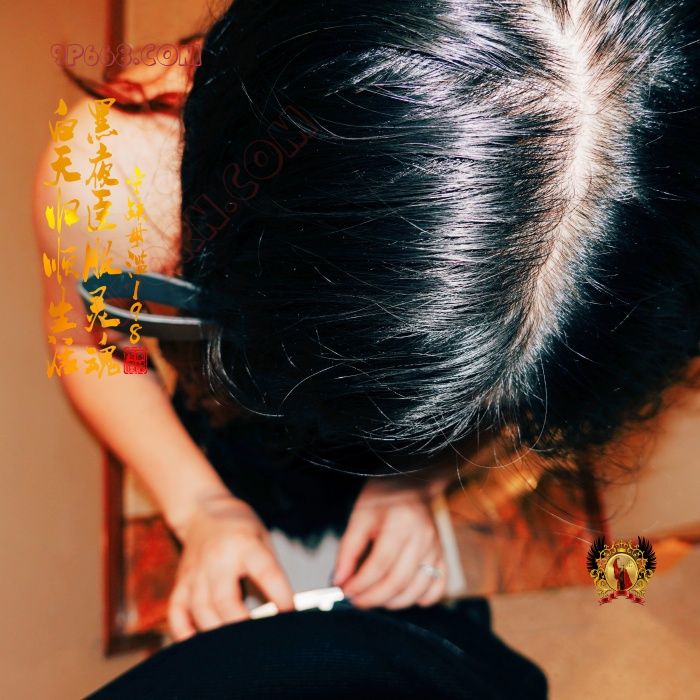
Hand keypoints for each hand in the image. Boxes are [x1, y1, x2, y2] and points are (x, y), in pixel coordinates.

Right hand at [167, 495, 293, 641]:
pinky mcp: (181, 582)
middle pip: (224, 598)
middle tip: (258, 641)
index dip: (279, 593)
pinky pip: (176, 611)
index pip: (265, 571)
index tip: (290, 612)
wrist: (202, 510)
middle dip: (241, 624)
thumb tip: (283, 606)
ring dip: (216, 632)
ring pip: (200, 609)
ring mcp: (195, 572)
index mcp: (243, 544)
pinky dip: (183, 632)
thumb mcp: (262, 537)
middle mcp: (217, 559)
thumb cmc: (238, 525)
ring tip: (233, 649)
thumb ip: (270, 569)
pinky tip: (197, 645)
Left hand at [333, 478, 446, 608]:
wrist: (411, 484)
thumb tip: (339, 580)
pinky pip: (437, 586)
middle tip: (356, 600)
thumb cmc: (383, 498)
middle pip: (398, 581)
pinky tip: (402, 595)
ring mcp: (435, 547)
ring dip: (392, 602)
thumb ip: (348, 550)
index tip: (345, 591)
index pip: (380, 564)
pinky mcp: (442, 554)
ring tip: (373, 598)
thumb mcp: (359, 516)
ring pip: (417, 590)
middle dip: (373, 598)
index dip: (361, 583)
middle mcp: (422, 536)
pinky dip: (420, 599)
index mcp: (400, 522)